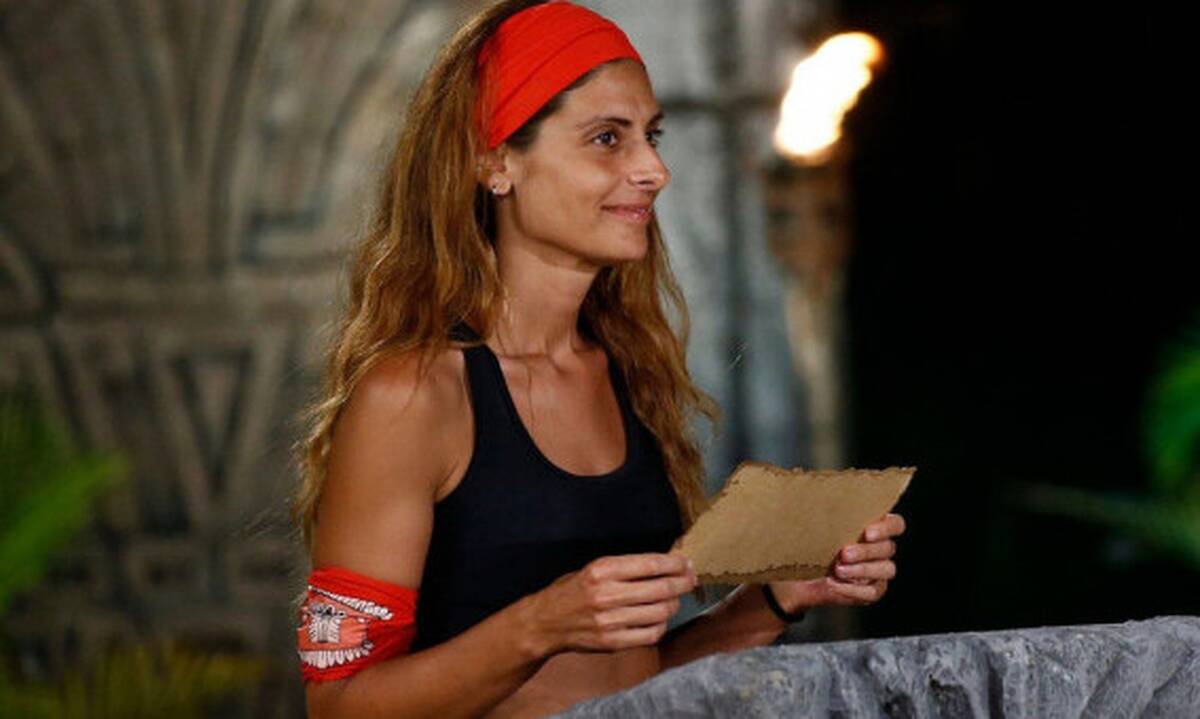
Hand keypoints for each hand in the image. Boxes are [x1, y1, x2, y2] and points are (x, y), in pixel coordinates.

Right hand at [524, 553, 697, 654]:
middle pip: (661, 588)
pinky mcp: (612, 642)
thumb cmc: (571, 591)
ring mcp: (610, 621)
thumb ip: (624, 568)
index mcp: (601, 570)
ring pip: (660, 612)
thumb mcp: (592, 569)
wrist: (545, 622)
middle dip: (683, 582)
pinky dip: (661, 625)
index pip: (651, 564)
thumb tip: (664, 565)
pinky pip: (651, 634)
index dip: (675, 564)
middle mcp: (607, 594)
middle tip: (691, 579)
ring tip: (674, 599)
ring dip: (674, 604)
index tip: (687, 563)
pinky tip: (659, 618)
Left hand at [767, 512, 905, 613]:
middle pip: (887, 548)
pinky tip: (836, 585)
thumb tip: (813, 495)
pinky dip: (854, 590)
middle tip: (844, 553)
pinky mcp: (873, 590)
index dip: (886, 528)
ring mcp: (880, 570)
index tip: (867, 533)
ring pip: (885, 569)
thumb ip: (825, 515)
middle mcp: (882, 548)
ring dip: (862, 570)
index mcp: (874, 527)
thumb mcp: (816, 527)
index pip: (895, 524)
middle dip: (865, 551)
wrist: (802, 575)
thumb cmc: (812, 545)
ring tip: (838, 570)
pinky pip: (872, 592)